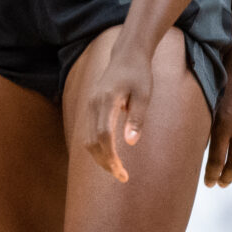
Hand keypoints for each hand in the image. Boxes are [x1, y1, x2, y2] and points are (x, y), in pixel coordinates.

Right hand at [76, 29, 160, 184]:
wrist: (127, 54)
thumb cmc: (139, 74)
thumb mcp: (144, 95)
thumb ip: (137, 119)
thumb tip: (130, 144)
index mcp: (106, 100)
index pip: (103, 135)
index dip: (110, 157)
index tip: (122, 172)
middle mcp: (93, 103)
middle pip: (91, 142)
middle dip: (104, 162)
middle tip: (122, 177)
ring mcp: (89, 105)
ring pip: (86, 139)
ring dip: (99, 157)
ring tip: (116, 170)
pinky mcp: (90, 107)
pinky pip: (87, 132)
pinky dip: (96, 148)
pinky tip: (109, 156)